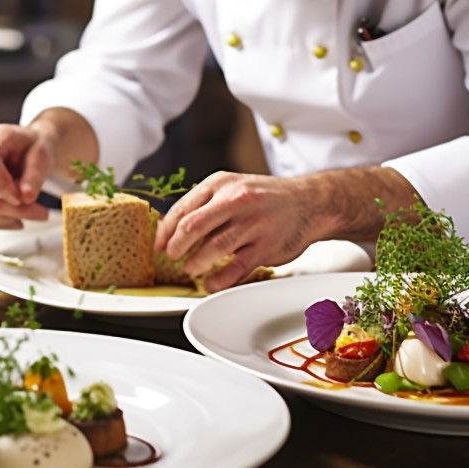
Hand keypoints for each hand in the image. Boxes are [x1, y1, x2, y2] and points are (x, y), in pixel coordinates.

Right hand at [0, 124, 53, 227]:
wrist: (27, 147)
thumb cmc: (31, 146)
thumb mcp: (42, 153)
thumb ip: (35, 173)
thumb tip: (27, 197)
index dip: (2, 186)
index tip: (22, 199)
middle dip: (5, 208)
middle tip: (36, 213)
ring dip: (4, 217)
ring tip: (32, 215)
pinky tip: (18, 220)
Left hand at [152, 166, 417, 292]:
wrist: (309, 202)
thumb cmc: (265, 198)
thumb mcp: (232, 188)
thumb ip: (205, 204)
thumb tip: (172, 228)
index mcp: (220, 184)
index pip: (182, 209)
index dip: (165, 231)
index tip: (158, 245)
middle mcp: (235, 200)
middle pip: (191, 226)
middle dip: (176, 246)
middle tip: (172, 257)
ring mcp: (251, 223)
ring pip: (212, 247)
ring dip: (195, 263)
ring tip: (191, 269)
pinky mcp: (266, 245)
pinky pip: (236, 267)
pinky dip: (218, 279)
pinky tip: (210, 283)